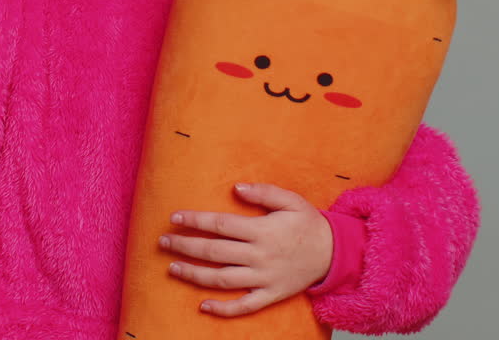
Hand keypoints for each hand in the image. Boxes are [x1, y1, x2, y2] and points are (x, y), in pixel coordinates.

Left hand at [160, 182, 332, 317]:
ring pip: (223, 280)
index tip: (174, 218)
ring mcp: (264, 278)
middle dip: (185, 247)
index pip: (220, 226)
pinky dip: (223, 309)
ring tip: (172, 268)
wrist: (335, 253)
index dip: (195, 222)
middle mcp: (260, 256)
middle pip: (214, 253)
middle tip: (163, 242)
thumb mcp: (291, 200)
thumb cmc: (309, 224)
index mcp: (262, 231)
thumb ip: (264, 192)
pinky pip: (245, 306)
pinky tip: (203, 306)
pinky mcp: (271, 295)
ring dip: (194, 275)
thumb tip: (236, 188)